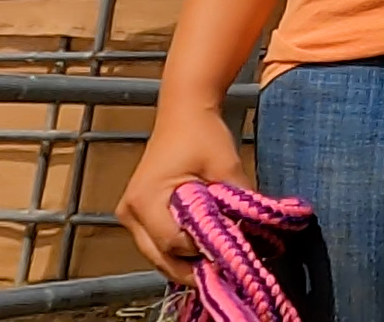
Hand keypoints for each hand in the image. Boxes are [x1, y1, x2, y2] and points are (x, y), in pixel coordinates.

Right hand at [116, 107, 251, 282]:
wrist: (184, 112)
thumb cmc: (202, 134)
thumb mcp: (226, 166)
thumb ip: (237, 201)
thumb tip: (254, 233)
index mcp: (145, 200)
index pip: (173, 243)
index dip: (202, 251)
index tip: (230, 250)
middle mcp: (130, 212)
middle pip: (159, 258)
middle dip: (192, 268)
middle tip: (225, 271)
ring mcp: (130, 215)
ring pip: (156, 255)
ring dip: (185, 262)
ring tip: (217, 261)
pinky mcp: (139, 213)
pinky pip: (157, 243)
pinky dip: (179, 250)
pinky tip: (204, 249)